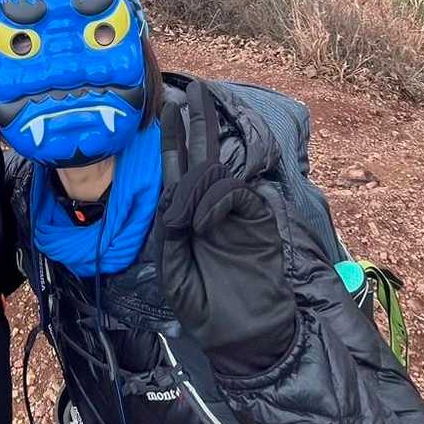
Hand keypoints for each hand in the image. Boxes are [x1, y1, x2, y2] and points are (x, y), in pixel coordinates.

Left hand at [155, 81, 295, 374]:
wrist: (248, 334)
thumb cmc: (207, 307)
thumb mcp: (174, 269)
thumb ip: (171, 228)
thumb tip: (175, 191)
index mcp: (185, 215)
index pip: (176, 168)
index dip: (172, 139)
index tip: (167, 108)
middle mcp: (209, 206)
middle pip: (201, 154)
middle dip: (196, 122)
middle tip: (195, 89)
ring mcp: (235, 209)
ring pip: (212, 173)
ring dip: (195, 187)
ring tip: (189, 225)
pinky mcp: (256, 215)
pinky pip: (231, 192)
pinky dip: (214, 202)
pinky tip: (205, 224)